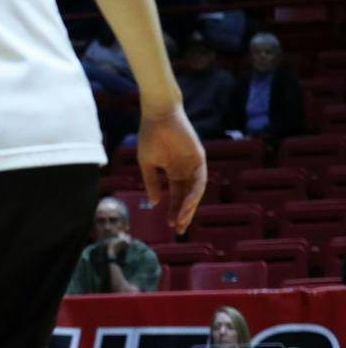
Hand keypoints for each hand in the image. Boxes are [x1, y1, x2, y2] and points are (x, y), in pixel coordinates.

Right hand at [136, 105, 205, 233]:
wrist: (158, 117)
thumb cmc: (150, 136)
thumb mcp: (147, 164)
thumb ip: (152, 183)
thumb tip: (155, 203)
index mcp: (173, 171)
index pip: (176, 195)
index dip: (172, 210)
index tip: (169, 225)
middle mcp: (185, 170)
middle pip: (187, 197)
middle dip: (183, 213)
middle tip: (179, 230)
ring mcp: (193, 165)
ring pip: (194, 192)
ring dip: (189, 207)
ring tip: (181, 221)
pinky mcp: (200, 159)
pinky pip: (200, 180)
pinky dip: (195, 193)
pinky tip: (188, 204)